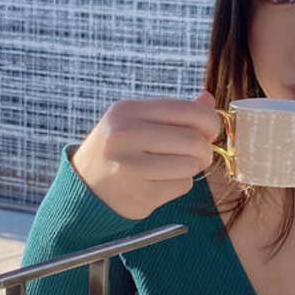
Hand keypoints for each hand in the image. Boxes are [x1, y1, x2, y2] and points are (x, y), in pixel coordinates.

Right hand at [72, 91, 221, 219]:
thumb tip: (207, 99)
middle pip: (192, 140)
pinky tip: (161, 182)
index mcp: (126, 111)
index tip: (211, 131)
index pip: (184, 109)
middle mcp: (125, 136)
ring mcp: (130, 167)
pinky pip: (181, 187)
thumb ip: (172, 112)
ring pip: (190, 165)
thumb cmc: (118, 151)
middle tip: (199, 154)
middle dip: (205, 149)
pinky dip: (179, 185)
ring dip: (192, 168)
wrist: (84, 188)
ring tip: (175, 167)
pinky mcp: (139, 195)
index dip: (209, 120)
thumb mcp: (136, 122)